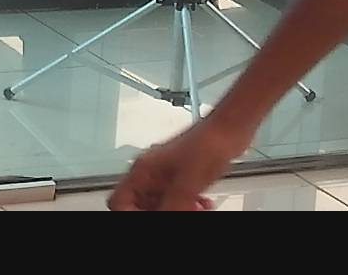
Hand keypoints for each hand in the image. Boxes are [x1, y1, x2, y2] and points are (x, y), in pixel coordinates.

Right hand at [109, 118, 250, 209]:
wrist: (227, 131)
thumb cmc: (208, 143)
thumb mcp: (186, 184)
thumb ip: (172, 205)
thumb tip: (164, 215)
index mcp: (143, 170)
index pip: (120, 201)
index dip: (131, 214)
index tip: (150, 217)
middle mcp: (150, 172)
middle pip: (139, 205)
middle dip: (157, 213)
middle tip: (176, 213)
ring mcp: (165, 175)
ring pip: (159, 204)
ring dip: (174, 211)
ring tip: (192, 212)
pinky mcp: (181, 177)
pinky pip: (175, 200)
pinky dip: (186, 207)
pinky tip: (201, 206)